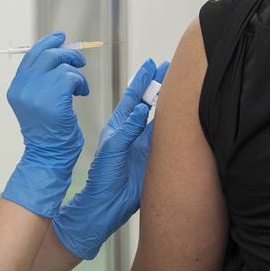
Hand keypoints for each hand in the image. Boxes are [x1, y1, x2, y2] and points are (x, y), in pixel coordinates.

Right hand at [2, 32, 88, 217]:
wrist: (48, 157)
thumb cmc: (48, 133)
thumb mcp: (37, 103)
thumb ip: (41, 81)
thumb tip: (58, 54)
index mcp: (16, 88)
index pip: (30, 56)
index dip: (47, 43)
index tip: (61, 37)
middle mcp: (23, 88)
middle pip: (47, 55)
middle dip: (67, 54)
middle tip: (79, 61)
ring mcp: (37, 92)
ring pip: (62, 65)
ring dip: (76, 74)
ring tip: (79, 88)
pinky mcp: (54, 98)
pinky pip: (72, 77)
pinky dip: (81, 83)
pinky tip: (81, 95)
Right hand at [52, 58, 168, 259]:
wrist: (102, 207)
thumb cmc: (123, 191)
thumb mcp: (145, 165)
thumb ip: (150, 144)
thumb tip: (165, 127)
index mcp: (134, 137)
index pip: (149, 108)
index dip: (158, 90)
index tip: (168, 72)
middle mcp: (124, 133)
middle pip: (140, 101)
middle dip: (152, 81)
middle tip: (164, 63)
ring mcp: (116, 138)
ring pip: (131, 108)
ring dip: (142, 89)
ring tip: (153, 70)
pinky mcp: (111, 149)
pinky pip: (124, 131)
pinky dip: (133, 119)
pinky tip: (144, 107)